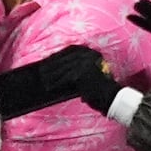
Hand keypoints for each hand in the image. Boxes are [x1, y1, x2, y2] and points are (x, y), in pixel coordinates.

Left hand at [0, 45, 121, 119]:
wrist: (112, 98)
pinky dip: (53, 84)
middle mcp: (86, 55)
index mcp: (89, 52)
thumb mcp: (89, 75)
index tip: (44, 62)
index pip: (66, 52)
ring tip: (39, 80)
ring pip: (59, 69)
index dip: (54, 58)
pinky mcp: (80, 75)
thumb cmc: (100, 89)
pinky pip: (62, 79)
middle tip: (37, 72)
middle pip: (61, 60)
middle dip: (48, 66)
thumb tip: (57, 72)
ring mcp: (83, 64)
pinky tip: (46, 87)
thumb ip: (75, 71)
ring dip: (48, 76)